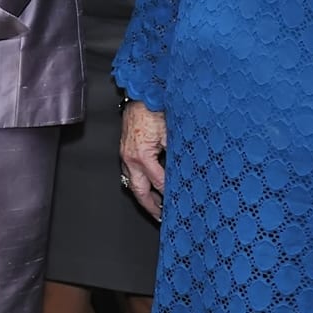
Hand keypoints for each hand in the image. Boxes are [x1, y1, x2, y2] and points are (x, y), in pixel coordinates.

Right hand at [118, 102, 167, 220]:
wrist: (142, 94)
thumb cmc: (155, 110)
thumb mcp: (171, 134)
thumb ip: (176, 155)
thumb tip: (187, 171)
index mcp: (142, 156)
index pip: (159, 183)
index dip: (169, 195)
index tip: (178, 205)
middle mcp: (130, 159)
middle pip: (139, 191)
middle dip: (150, 207)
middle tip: (161, 217)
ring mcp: (125, 155)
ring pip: (132, 183)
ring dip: (144, 195)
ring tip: (156, 206)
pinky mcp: (125, 150)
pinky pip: (130, 173)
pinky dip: (140, 182)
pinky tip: (148, 185)